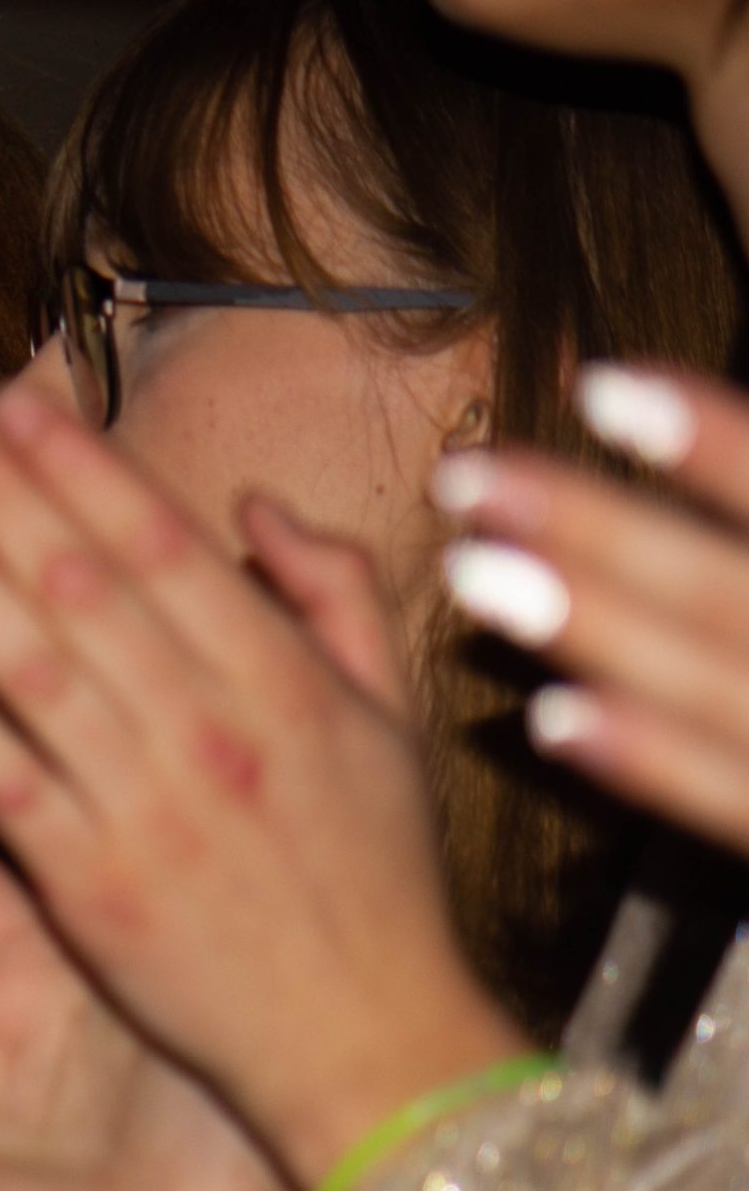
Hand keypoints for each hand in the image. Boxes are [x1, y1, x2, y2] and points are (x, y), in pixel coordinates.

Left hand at [0, 382, 528, 1187]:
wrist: (369, 1042)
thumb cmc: (377, 877)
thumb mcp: (391, 722)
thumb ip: (332, 596)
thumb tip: (251, 505)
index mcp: (286, 682)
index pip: (164, 548)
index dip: (80, 471)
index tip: (12, 405)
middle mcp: (214, 731)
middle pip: (84, 587)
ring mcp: (147, 810)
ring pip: (36, 671)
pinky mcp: (89, 890)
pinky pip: (10, 785)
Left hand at [437, 363, 748, 855]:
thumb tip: (709, 442)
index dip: (720, 443)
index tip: (602, 385)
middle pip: (739, 592)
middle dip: (602, 530)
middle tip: (470, 478)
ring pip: (731, 687)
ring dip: (598, 627)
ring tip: (471, 571)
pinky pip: (747, 805)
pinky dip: (654, 761)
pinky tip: (552, 719)